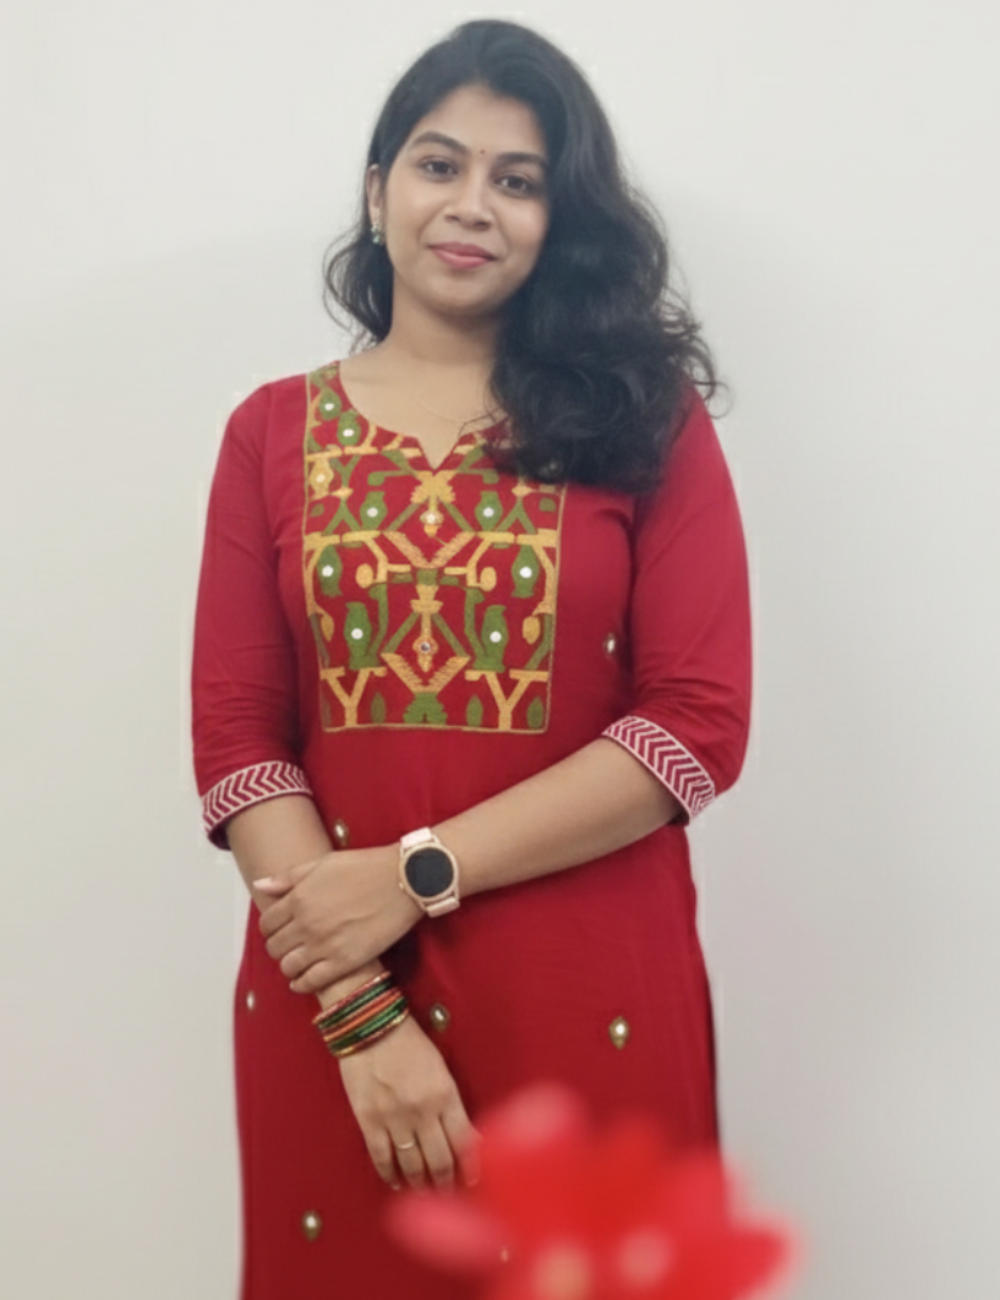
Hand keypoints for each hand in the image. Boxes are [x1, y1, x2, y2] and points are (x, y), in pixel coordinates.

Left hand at [255, 847, 420, 991]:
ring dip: (290, 966)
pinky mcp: (344, 962)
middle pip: (275, 947)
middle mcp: (306, 924)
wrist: (404, 880)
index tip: (280, 929)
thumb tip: (261, 885)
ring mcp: (324, 945)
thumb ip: (290, 877)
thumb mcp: (324, 863)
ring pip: (289, 967)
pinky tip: (305, 980)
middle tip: (291, 945)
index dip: (270, 929)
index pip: (267, 924)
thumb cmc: (367, 867)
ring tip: (300, 962)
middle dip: (280, 947)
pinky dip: (302, 984)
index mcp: (299, 898)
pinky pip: (311, 982)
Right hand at [338, 1015, 479, 1190]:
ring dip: (421, 1183)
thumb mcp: (440, 1068)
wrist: (369, 1025)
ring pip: (412, 1164)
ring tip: (426, 1192)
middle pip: (439, 1160)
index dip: (470, 1167)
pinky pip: (381, 1158)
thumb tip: (466, 1136)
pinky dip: (390, 1174)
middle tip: (449, 1194)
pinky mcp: (368, 1121)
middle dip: (446, 1182)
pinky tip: (396, 1183)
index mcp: (445, 1094)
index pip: (464, 1142)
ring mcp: (394, 1119)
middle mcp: (422, 1111)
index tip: (473, 1182)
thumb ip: (451, 1103)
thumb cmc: (410, 1042)